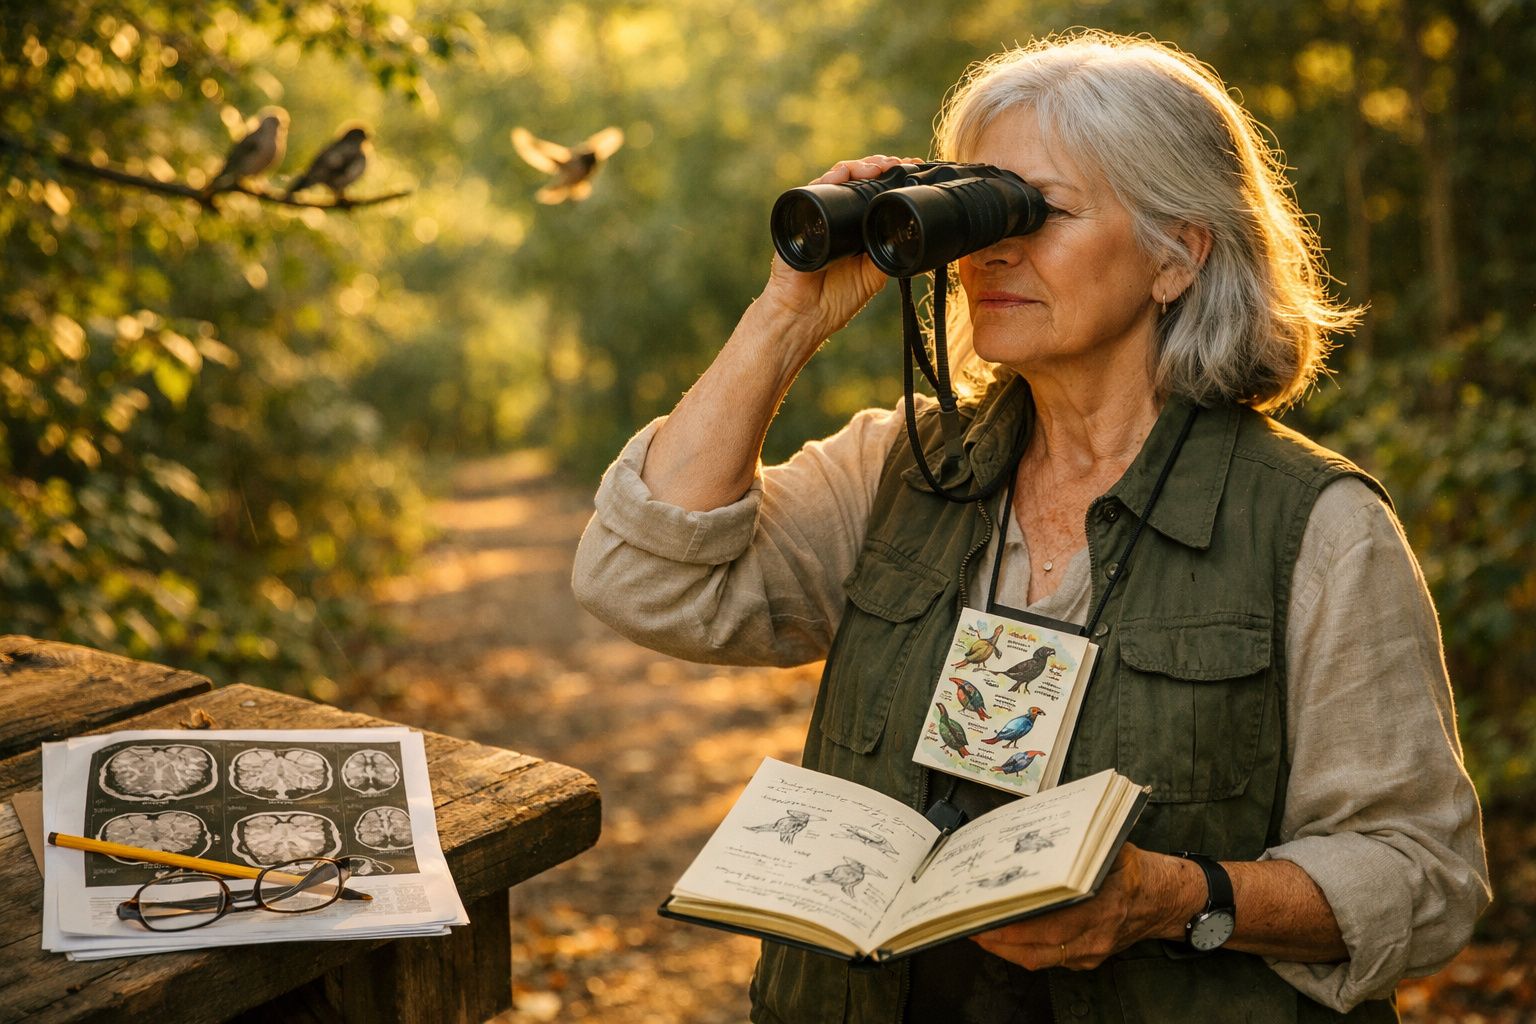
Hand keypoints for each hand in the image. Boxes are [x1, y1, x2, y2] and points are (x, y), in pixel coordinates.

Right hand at [756, 155, 919, 342]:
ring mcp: (818, 213)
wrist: (805, 316)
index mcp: (855, 227)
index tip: (912, 169)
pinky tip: (847, 172)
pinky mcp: (800, 215)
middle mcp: (836, 216)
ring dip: (860, 167)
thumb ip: (887, 252)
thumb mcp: (873, 274)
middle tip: (899, 163)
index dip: (891, 178)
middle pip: (857, 178)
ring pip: (839, 177)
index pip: (873, 192)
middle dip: (879, 166)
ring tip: (879, 167)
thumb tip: (912, 235)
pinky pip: (816, 188)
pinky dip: (832, 176)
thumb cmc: (834, 300)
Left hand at [968, 844, 1194, 969]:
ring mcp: (1092, 952)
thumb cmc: (1138, 871)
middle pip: (1037, 949)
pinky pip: (1049, 959)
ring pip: (1039, 959)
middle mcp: (1096, 936)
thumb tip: (1038, 837)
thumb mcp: (1112, 848)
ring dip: (1006, 948)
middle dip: (998, 940)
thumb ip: (1079, 848)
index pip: (1050, 925)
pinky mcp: (1089, 958)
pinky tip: (1005, 936)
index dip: (1015, 927)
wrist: (1168, 900)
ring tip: (978, 931)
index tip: (987, 917)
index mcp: (1103, 907)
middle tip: (969, 925)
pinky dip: (1024, 949)